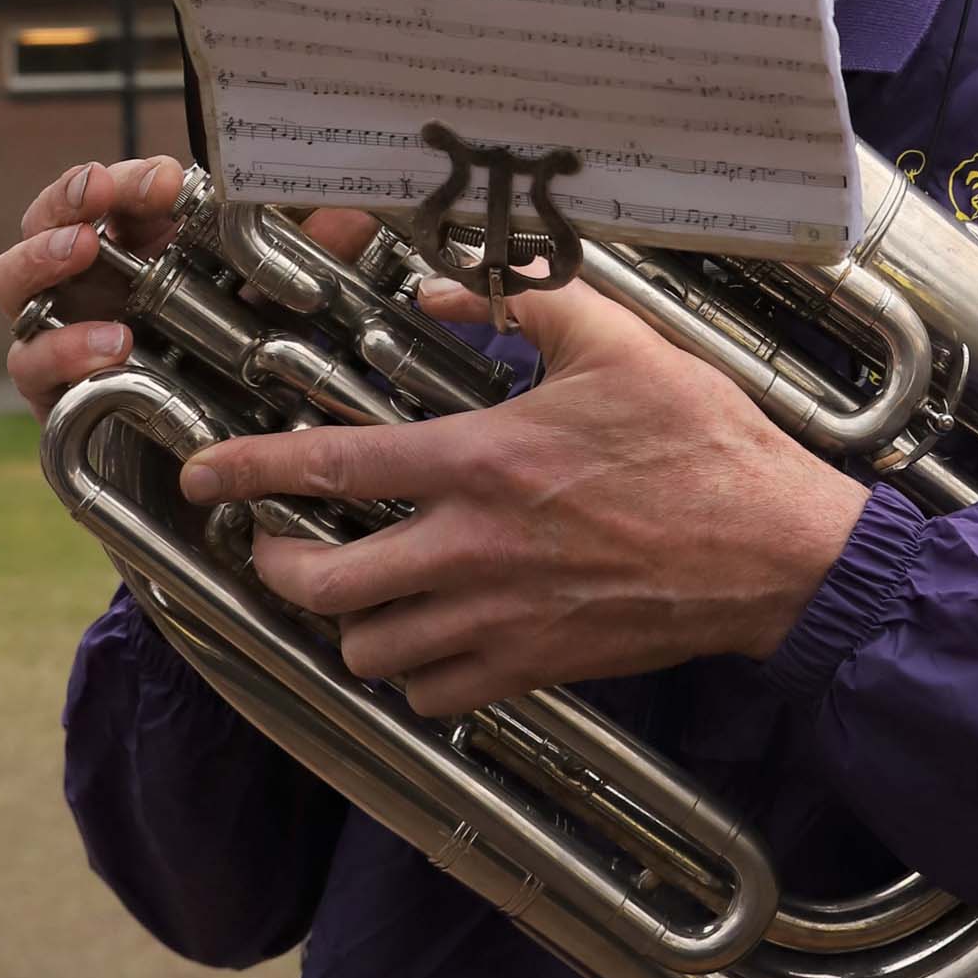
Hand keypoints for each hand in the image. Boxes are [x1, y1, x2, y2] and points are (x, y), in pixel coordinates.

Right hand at [0, 166, 377, 421]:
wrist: (214, 487)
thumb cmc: (234, 377)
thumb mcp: (273, 313)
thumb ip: (304, 265)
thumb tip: (353, 218)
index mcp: (134, 247)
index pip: (114, 192)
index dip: (130, 177)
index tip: (167, 179)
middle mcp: (86, 282)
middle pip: (46, 219)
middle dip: (68, 198)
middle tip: (97, 196)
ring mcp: (58, 332)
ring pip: (13, 280)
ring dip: (42, 256)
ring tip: (81, 250)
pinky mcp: (49, 393)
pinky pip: (30, 364)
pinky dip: (61, 348)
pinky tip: (106, 346)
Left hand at [178, 274, 869, 715]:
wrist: (775, 552)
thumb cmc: (701, 443)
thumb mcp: (617, 341)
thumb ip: (523, 301)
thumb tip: (441, 281)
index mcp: (483, 464)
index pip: (333, 467)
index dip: (249, 471)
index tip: (202, 476)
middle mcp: (475, 552)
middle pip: (326, 584)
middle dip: (277, 565)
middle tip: (276, 541)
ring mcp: (502, 621)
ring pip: (369, 652)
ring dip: (345, 623)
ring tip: (352, 589)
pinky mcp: (536, 668)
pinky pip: (433, 696)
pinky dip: (412, 675)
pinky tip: (423, 639)